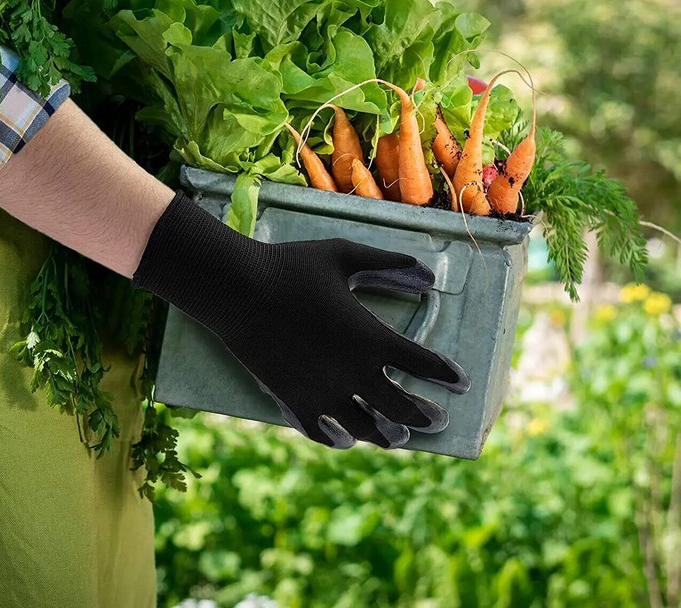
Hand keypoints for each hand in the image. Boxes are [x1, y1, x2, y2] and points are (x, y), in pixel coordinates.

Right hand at [133, 191, 469, 448]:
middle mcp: (353, 373)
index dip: (446, 375)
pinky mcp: (292, 401)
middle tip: (438, 421)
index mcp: (370, 337)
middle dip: (426, 416)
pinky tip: (347, 442)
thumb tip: (428, 274)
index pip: (423, 365)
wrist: (237, 289)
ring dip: (389, 436)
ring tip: (400, 438)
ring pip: (366, 429)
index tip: (461, 382)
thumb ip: (388, 264)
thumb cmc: (292, 266)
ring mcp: (322, 393)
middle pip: (401, 408)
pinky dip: (339, 441)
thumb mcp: (345, 255)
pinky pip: (322, 433)